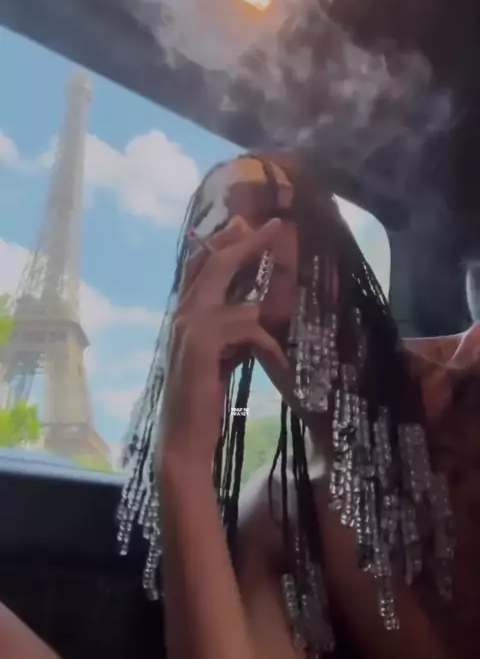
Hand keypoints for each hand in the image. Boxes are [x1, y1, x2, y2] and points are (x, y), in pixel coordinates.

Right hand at [157, 216, 289, 474]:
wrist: (181, 438)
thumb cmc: (201, 400)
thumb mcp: (219, 355)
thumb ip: (229, 329)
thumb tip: (254, 309)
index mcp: (183, 314)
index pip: (199, 266)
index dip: (222, 242)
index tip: (245, 224)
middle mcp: (182, 314)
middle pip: (215, 262)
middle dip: (247, 242)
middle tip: (276, 227)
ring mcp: (189, 326)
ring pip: (241, 302)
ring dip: (269, 324)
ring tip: (280, 349)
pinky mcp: (203, 344)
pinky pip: (249, 328)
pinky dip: (270, 348)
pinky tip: (281, 367)